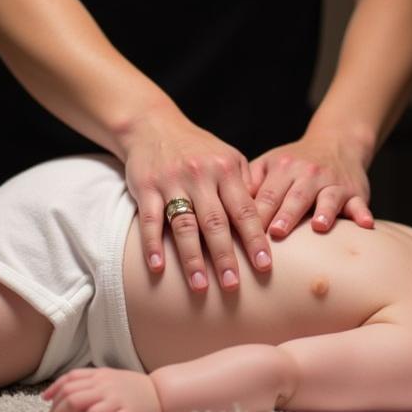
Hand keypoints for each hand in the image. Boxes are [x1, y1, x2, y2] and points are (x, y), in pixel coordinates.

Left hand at [42, 367, 161, 411]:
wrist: (160, 393)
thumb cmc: (131, 389)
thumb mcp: (109, 378)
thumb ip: (88, 383)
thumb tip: (58, 395)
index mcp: (101, 376)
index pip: (71, 379)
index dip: (54, 389)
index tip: (45, 401)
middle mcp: (106, 386)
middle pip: (72, 397)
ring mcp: (117, 401)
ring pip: (86, 410)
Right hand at [121, 110, 270, 291]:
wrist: (153, 124)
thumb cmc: (197, 148)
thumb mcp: (228, 156)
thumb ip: (246, 184)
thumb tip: (265, 219)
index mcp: (226, 169)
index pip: (245, 209)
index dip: (255, 239)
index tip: (265, 266)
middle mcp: (200, 175)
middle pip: (216, 222)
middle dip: (226, 257)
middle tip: (234, 286)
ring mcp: (172, 181)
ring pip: (184, 225)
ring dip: (192, 258)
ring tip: (200, 286)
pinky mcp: (146, 187)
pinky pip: (150, 220)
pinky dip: (153, 245)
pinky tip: (159, 268)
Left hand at [250, 134, 373, 238]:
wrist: (336, 142)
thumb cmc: (293, 163)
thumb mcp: (269, 164)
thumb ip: (249, 184)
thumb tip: (226, 211)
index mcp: (283, 169)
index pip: (266, 195)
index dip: (256, 215)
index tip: (245, 236)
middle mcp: (308, 174)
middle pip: (295, 197)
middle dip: (285, 215)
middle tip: (275, 233)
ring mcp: (333, 183)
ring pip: (327, 198)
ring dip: (323, 212)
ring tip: (318, 226)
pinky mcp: (355, 192)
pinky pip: (359, 204)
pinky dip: (362, 214)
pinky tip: (365, 225)